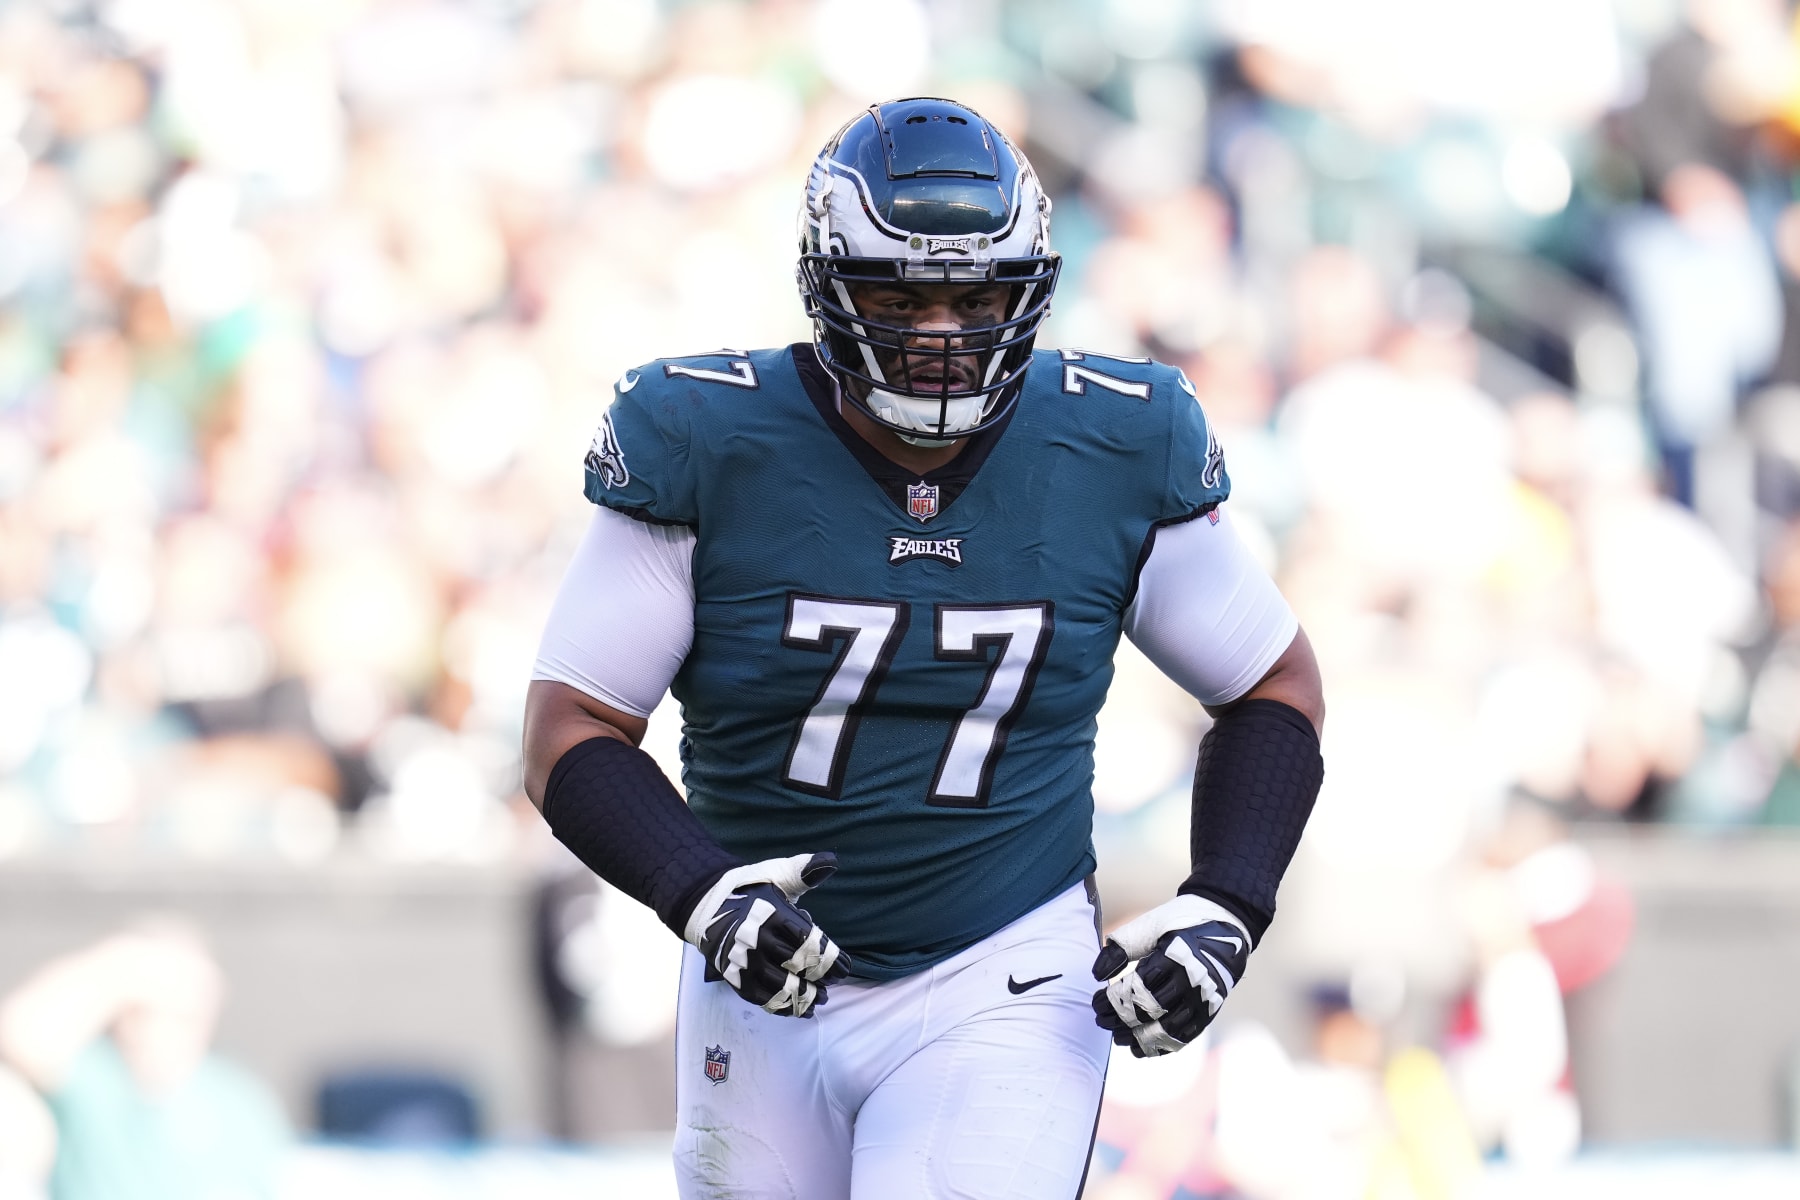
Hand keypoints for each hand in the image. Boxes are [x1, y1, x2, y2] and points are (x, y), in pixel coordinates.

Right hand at [683, 852, 849, 1017]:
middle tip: (833, 984)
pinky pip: (762, 999)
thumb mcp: (776, 874)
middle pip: (797, 967)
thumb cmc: (749, 888)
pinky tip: (798, 1010)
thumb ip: (803, 871)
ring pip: (781, 988)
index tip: (845, 968)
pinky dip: (782, 1008)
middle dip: (820, 979)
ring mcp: (745, 962)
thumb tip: (832, 860)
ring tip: (820, 999)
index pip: (809, 943)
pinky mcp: (735, 978)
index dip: (831, 959)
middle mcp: (758, 940)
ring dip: (804, 998)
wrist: (704, 903)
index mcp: (772, 915)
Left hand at [1091, 894, 1250, 1057]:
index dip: (1114, 1000)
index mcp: (1177, 956)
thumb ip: (1121, 947)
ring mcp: (1204, 999)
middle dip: (1121, 1019)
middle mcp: (1194, 981)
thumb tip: (1097, 975)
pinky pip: (1185, 1036)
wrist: (1227, 921)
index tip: (1096, 1002)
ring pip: (1169, 1030)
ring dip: (1139, 1038)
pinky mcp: (1211, 1010)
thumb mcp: (1150, 924)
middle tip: (1101, 1020)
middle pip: (1152, 1011)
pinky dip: (1162, 1046)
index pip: (1139, 988)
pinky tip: (1140, 1047)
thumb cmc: (1180, 921)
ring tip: (1117, 1037)